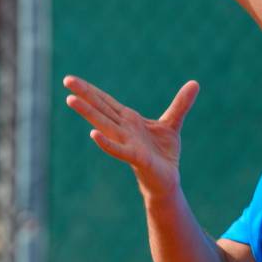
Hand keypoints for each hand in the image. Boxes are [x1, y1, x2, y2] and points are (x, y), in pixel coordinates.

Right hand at [63, 75, 199, 197]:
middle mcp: (124, 130)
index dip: (91, 90)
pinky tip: (93, 135)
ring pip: (104, 125)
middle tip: (66, 80)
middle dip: (84, 95)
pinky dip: (106, 143)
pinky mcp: (136, 158)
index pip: (106, 101)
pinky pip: (119, 150)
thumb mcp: (173, 123)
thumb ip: (181, 104)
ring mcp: (128, 143)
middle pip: (100, 108)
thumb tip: (195, 83)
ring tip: (71, 100)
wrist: (168, 181)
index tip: (72, 80)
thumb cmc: (163, 154)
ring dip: (88, 113)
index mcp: (129, 120)